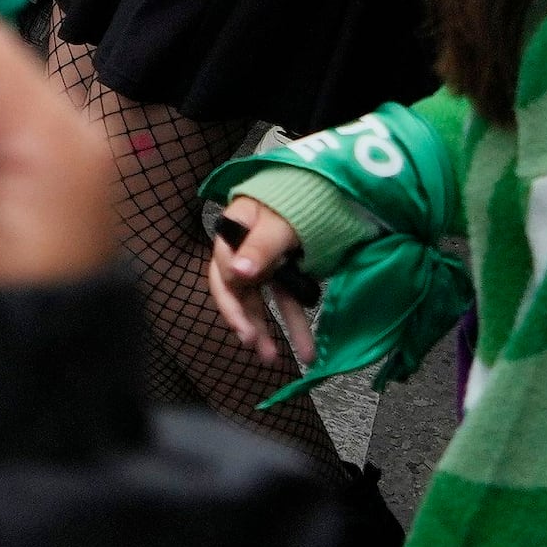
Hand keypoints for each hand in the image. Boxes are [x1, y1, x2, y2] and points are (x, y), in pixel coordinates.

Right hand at [206, 202, 315, 365]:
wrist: (324, 186)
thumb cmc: (294, 198)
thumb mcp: (278, 222)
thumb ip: (259, 247)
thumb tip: (238, 274)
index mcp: (231, 233)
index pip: (222, 273)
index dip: (231, 304)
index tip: (245, 330)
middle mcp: (242, 251)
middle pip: (237, 292)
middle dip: (246, 323)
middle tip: (255, 348)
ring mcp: (264, 264)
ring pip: (261, 302)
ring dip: (269, 331)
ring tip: (273, 360)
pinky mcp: (285, 273)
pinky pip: (286, 302)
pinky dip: (294, 325)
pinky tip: (305, 349)